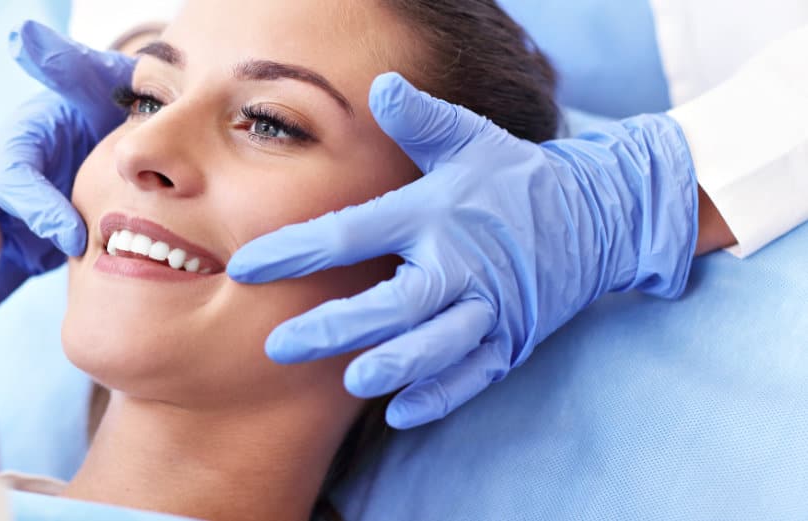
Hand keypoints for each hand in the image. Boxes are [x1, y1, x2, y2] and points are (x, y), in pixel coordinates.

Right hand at [0, 22, 134, 302]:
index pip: (16, 178)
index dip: (39, 206)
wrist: (114, 137)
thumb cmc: (102, 106)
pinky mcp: (19, 250)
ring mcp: (8, 220)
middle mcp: (3, 184)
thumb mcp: (90, 85)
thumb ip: (66, 66)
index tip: (72, 234)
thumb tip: (26, 37)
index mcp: (18, 145)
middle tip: (4, 297)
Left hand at [229, 73, 697, 428]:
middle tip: (279, 346)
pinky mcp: (512, 340)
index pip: (354, 232)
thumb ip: (421, 120)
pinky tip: (402, 412)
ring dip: (398, 364)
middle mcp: (462, 263)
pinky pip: (476, 375)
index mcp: (435, 213)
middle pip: (396, 302)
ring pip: (440, 344)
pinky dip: (443, 395)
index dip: (297, 251)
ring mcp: (491, 307)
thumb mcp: (470, 139)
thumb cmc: (514, 176)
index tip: (245, 267)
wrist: (600, 214)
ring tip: (352, 382)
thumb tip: (381, 85)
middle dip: (337, 326)